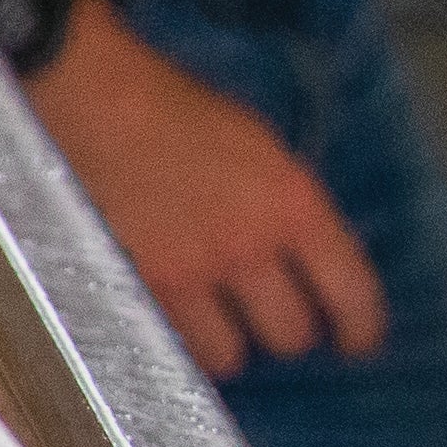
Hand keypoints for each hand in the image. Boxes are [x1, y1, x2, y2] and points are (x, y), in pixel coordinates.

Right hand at [29, 4, 385, 375]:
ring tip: (208, 323)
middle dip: (281, 328)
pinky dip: (171, 339)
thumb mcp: (255, 145)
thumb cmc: (169, 105)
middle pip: (290, 334)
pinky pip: (167, 344)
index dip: (360, 329)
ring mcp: (188, 270)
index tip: (355, 343)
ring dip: (224, 342)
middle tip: (264, 317)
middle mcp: (248, 246)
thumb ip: (283, 205)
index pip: (352, 294)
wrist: (87, 92)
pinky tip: (166, 318)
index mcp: (292, 204)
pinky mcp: (133, 281)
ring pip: (229, 355)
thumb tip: (298, 254)